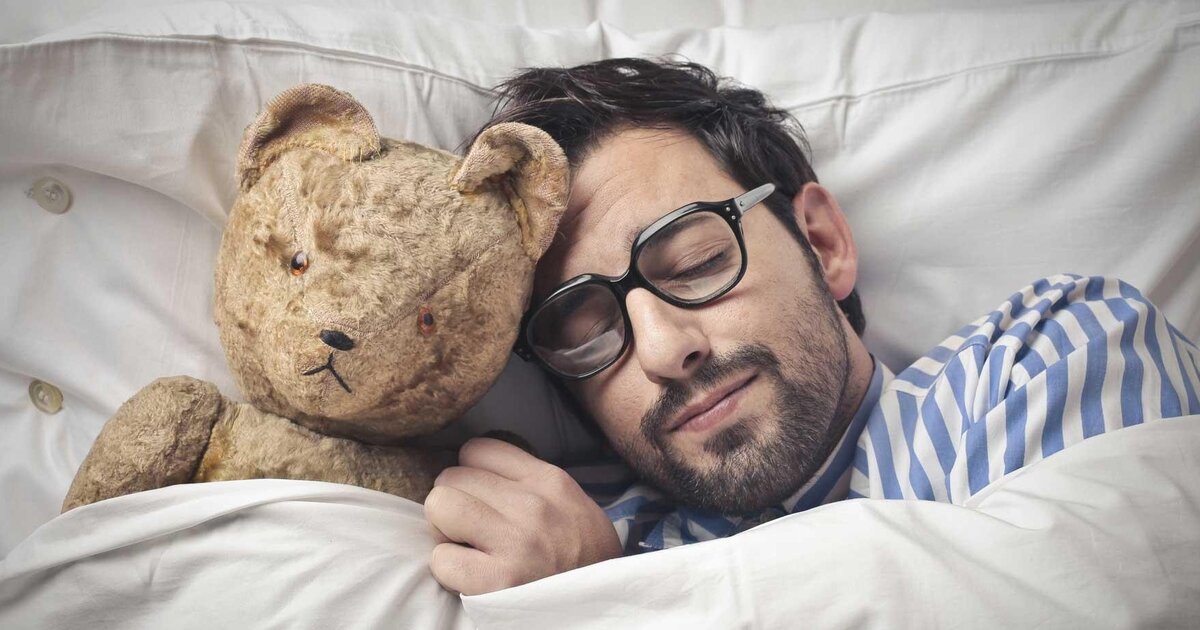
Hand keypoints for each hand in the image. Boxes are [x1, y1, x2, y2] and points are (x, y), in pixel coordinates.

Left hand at [424, 437, 622, 594]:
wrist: (607, 606)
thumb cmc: (584, 555)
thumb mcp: (571, 502)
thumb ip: (530, 482)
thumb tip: (478, 471)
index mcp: (549, 481)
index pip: (477, 449)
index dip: (470, 474)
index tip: (480, 497)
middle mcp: (532, 505)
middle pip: (451, 477)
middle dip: (454, 503)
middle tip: (471, 529)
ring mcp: (515, 542)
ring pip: (439, 506)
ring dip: (445, 531)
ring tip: (467, 547)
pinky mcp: (498, 581)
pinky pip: (441, 559)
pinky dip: (449, 570)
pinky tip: (472, 575)